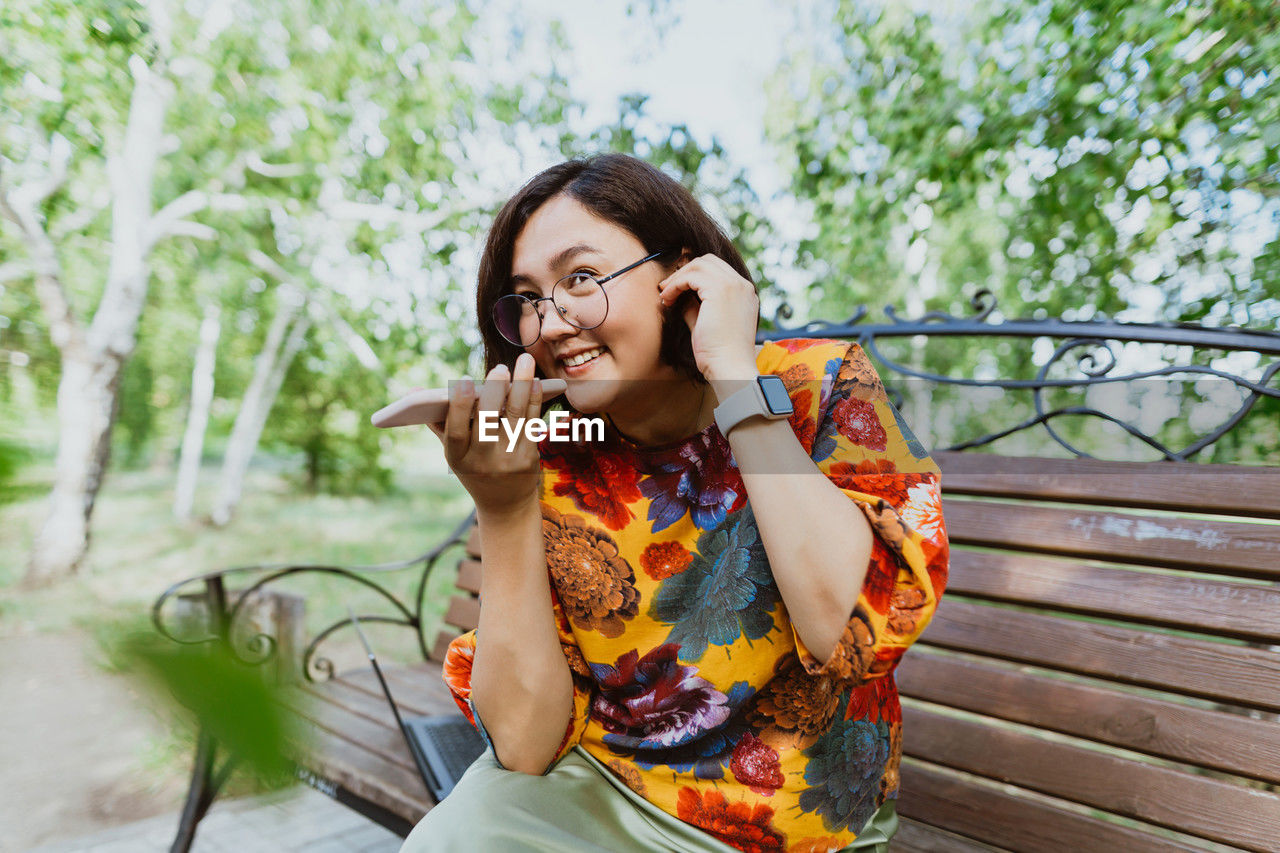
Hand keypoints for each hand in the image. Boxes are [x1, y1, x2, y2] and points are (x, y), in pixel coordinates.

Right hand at [428, 352, 543, 514]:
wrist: (505, 505)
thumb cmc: (474, 468)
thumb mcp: (454, 451)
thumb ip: (438, 421)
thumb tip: (413, 391)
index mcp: (457, 459)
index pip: (455, 432)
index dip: (459, 406)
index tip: (464, 380)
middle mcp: (482, 462)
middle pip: (489, 421)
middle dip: (495, 392)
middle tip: (500, 368)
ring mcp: (508, 461)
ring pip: (516, 417)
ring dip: (521, 386)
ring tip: (524, 361)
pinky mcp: (529, 458)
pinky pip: (532, 423)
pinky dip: (533, 400)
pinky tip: (533, 381)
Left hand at [657, 253, 758, 382]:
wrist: (730, 367)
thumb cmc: (719, 353)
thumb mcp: (708, 324)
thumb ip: (697, 308)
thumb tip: (682, 299)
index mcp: (744, 293)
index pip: (717, 270)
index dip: (693, 275)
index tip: (676, 289)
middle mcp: (742, 285)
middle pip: (707, 261)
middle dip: (684, 271)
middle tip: (667, 288)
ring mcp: (733, 285)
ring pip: (698, 265)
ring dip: (678, 278)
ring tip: (666, 296)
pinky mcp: (720, 290)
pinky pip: (691, 276)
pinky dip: (676, 284)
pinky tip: (668, 299)